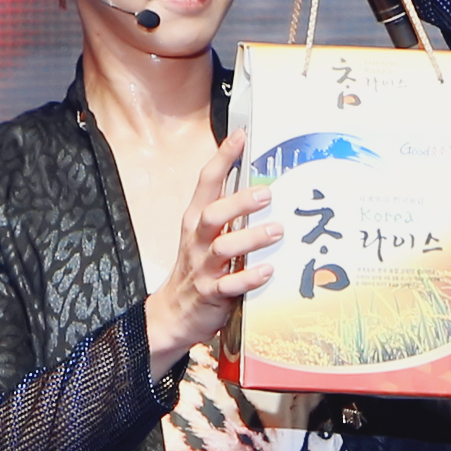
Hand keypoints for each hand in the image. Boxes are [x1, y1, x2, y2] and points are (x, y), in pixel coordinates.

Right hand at [145, 129, 281, 382]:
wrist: (174, 313)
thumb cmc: (198, 269)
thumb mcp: (207, 237)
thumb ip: (229, 215)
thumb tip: (262, 187)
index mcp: (196, 222)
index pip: (206, 183)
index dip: (223, 159)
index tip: (241, 136)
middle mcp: (198, 241)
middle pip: (213, 214)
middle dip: (239, 202)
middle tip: (267, 194)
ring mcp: (203, 267)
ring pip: (223, 247)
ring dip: (251, 238)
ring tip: (277, 231)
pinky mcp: (211, 293)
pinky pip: (230, 285)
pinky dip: (249, 277)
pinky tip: (268, 271)